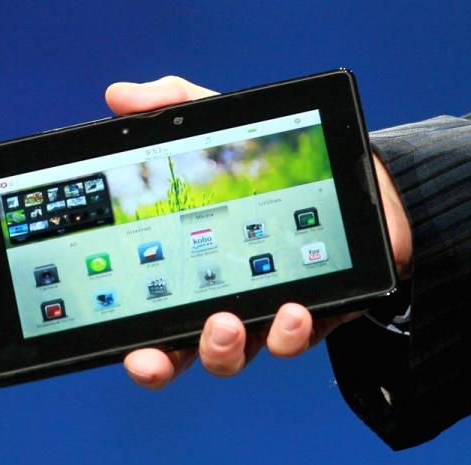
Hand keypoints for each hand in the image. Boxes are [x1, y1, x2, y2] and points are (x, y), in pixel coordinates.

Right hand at [105, 76, 411, 388]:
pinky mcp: (318, 311)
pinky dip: (290, 332)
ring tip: (225, 321)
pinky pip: (299, 338)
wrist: (351, 170)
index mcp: (194, 271)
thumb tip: (119, 96)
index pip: (155, 319)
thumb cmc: (271, 160)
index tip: (125, 348)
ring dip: (225, 349)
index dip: (139, 345)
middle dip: (166, 364)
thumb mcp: (222, 128)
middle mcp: (226, 300)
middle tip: (157, 357)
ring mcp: (270, 310)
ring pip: (240, 354)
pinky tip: (292, 309)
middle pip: (186, 351)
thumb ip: (175, 108)